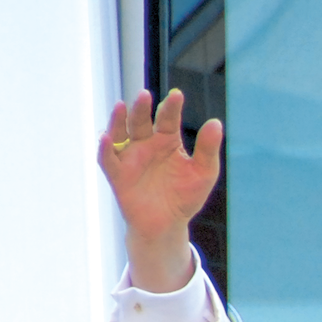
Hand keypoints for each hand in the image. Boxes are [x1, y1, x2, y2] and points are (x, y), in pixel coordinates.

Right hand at [98, 89, 222, 291]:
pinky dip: (105, 149)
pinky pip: (108, 160)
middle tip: (145, 95)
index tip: (177, 95)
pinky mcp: (119, 176)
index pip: (168, 118)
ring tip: (121, 106)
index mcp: (167, 140)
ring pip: (120, 133)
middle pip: (141, 121)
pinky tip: (106, 138)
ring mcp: (130, 158)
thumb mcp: (203, 173)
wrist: (168, 226)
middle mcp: (146, 144)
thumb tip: (216, 122)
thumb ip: (208, 149)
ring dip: (119, 120)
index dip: (171, 107)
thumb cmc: (185, 197)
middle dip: (141, 108)